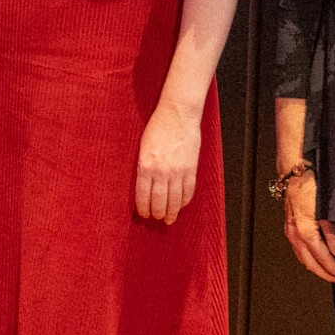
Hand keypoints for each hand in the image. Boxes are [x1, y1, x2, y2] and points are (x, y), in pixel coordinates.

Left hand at [135, 98, 201, 223]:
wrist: (177, 115)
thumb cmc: (157, 128)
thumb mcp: (143, 147)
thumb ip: (144, 166)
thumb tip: (145, 185)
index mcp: (145, 165)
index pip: (143, 194)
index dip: (143, 207)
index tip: (143, 214)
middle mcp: (161, 171)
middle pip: (159, 200)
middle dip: (157, 212)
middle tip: (157, 218)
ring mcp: (178, 170)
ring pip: (174, 199)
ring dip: (172, 212)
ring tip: (169, 219)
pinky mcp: (191, 168)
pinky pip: (188, 190)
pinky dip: (184, 200)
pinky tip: (181, 205)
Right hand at [282, 169, 334, 282]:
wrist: (294, 173)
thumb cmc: (311, 186)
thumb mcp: (327, 209)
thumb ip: (332, 233)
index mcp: (305, 231)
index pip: (322, 258)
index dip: (334, 270)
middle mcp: (294, 234)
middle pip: (311, 264)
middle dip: (326, 274)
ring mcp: (290, 232)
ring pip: (303, 259)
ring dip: (317, 268)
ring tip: (331, 273)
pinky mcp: (290, 228)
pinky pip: (299, 250)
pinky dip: (309, 259)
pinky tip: (317, 260)